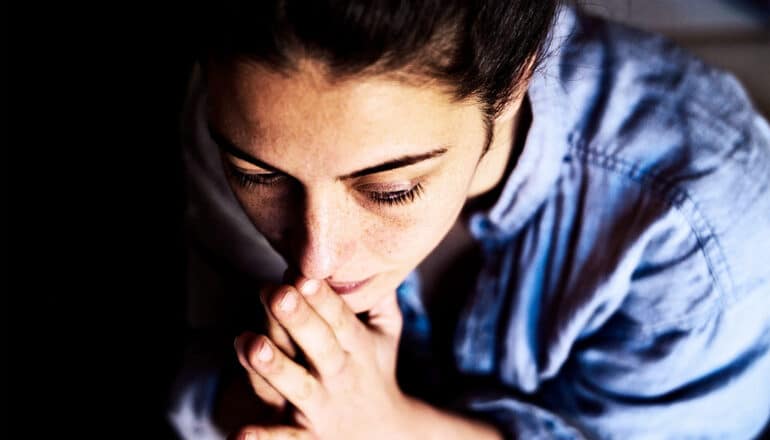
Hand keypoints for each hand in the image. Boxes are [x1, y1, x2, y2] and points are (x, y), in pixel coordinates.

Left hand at [232, 276, 408, 439]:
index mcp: (359, 348)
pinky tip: (239, 435)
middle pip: (320, 347)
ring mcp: (320, 409)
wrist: (386, 436)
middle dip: (299, 320)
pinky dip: (263, 439)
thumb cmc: (374, 370)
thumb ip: (380, 295)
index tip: (303, 273)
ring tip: (249, 343)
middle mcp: (340, 377)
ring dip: (274, 368)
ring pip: (297, 387)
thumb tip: (374, 250)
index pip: (340, 319)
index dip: (322, 297)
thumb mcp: (386, 332)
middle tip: (277, 293)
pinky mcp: (304, 438)